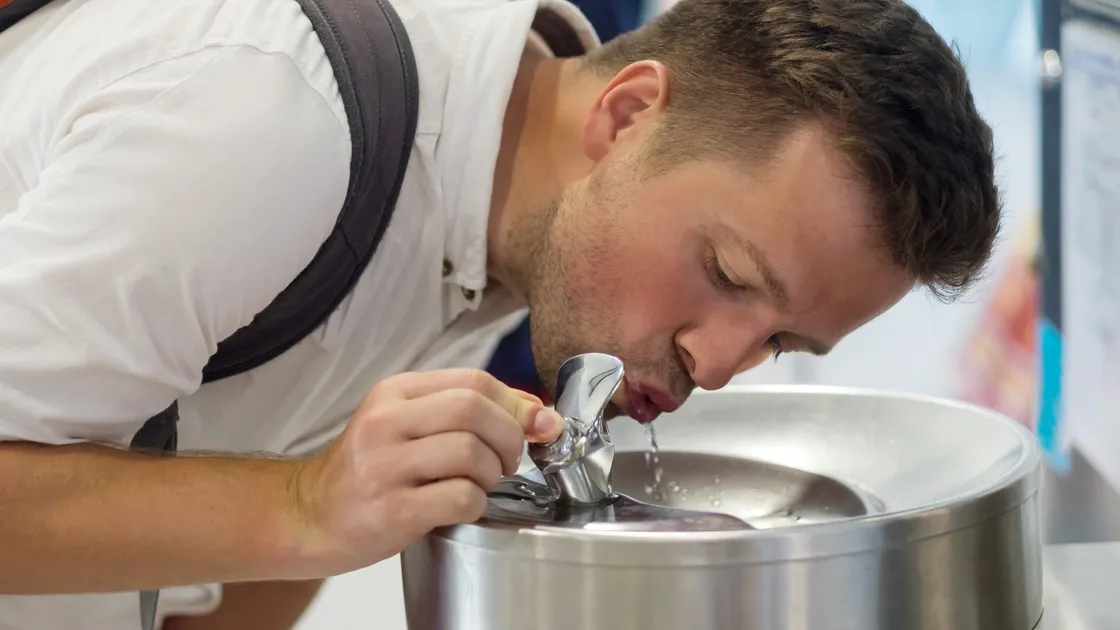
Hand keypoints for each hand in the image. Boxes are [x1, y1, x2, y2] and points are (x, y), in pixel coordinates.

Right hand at [288, 368, 563, 576]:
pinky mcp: (391, 510)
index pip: (474, 380)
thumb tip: (540, 414)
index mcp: (394, 392)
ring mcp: (385, 466)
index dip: (516, 404)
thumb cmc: (368, 470)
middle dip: (509, 436)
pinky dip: (476, 504)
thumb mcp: (409, 424)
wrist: (310, 516)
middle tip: (507, 460)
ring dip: (493, 473)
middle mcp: (386, 422)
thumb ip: (469, 412)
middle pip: (475, 410)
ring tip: (480, 483)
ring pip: (471, 453)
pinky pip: (461, 497)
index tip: (533, 425)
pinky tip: (461, 506)